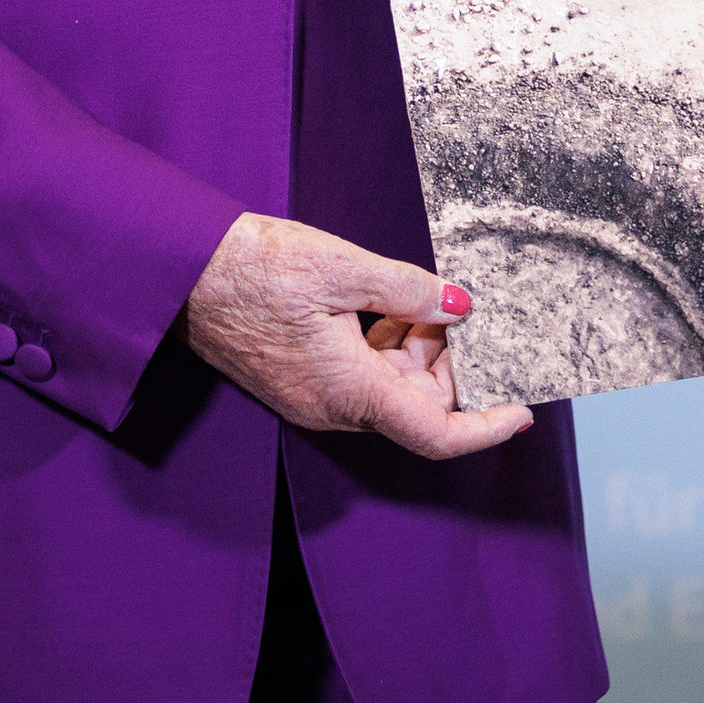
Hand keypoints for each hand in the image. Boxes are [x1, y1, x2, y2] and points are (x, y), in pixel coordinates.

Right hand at [181, 212, 533, 458]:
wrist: (182, 272)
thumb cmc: (253, 269)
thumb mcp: (344, 269)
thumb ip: (410, 292)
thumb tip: (459, 306)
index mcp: (348, 391)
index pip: (433, 434)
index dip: (484, 427)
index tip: (521, 410)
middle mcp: (332, 407)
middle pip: (415, 407)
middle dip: (447, 367)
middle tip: (456, 314)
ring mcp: (313, 395)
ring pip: (389, 387)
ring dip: (416, 350)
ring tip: (419, 299)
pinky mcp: (301, 377)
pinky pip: (361, 374)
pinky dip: (385, 343)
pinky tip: (387, 303)